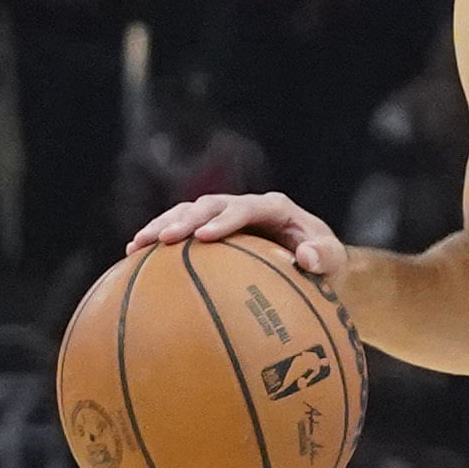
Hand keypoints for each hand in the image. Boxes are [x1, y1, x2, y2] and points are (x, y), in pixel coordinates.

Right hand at [128, 191, 348, 283]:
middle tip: (162, 240)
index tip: (206, 236)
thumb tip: (307, 258)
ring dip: (162, 226)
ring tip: (136, 246)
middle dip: (183, 219)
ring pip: (188, 212)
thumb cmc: (325, 263)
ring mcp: (226, 217)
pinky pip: (183, 233)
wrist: (314, 262)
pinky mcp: (212, 231)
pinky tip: (134, 261)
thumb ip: (327, 258)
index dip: (225, 218)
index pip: (246, 207)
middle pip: (209, 204)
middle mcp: (246, 206)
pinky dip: (160, 243)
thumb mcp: (334, 262)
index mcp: (275, 208)